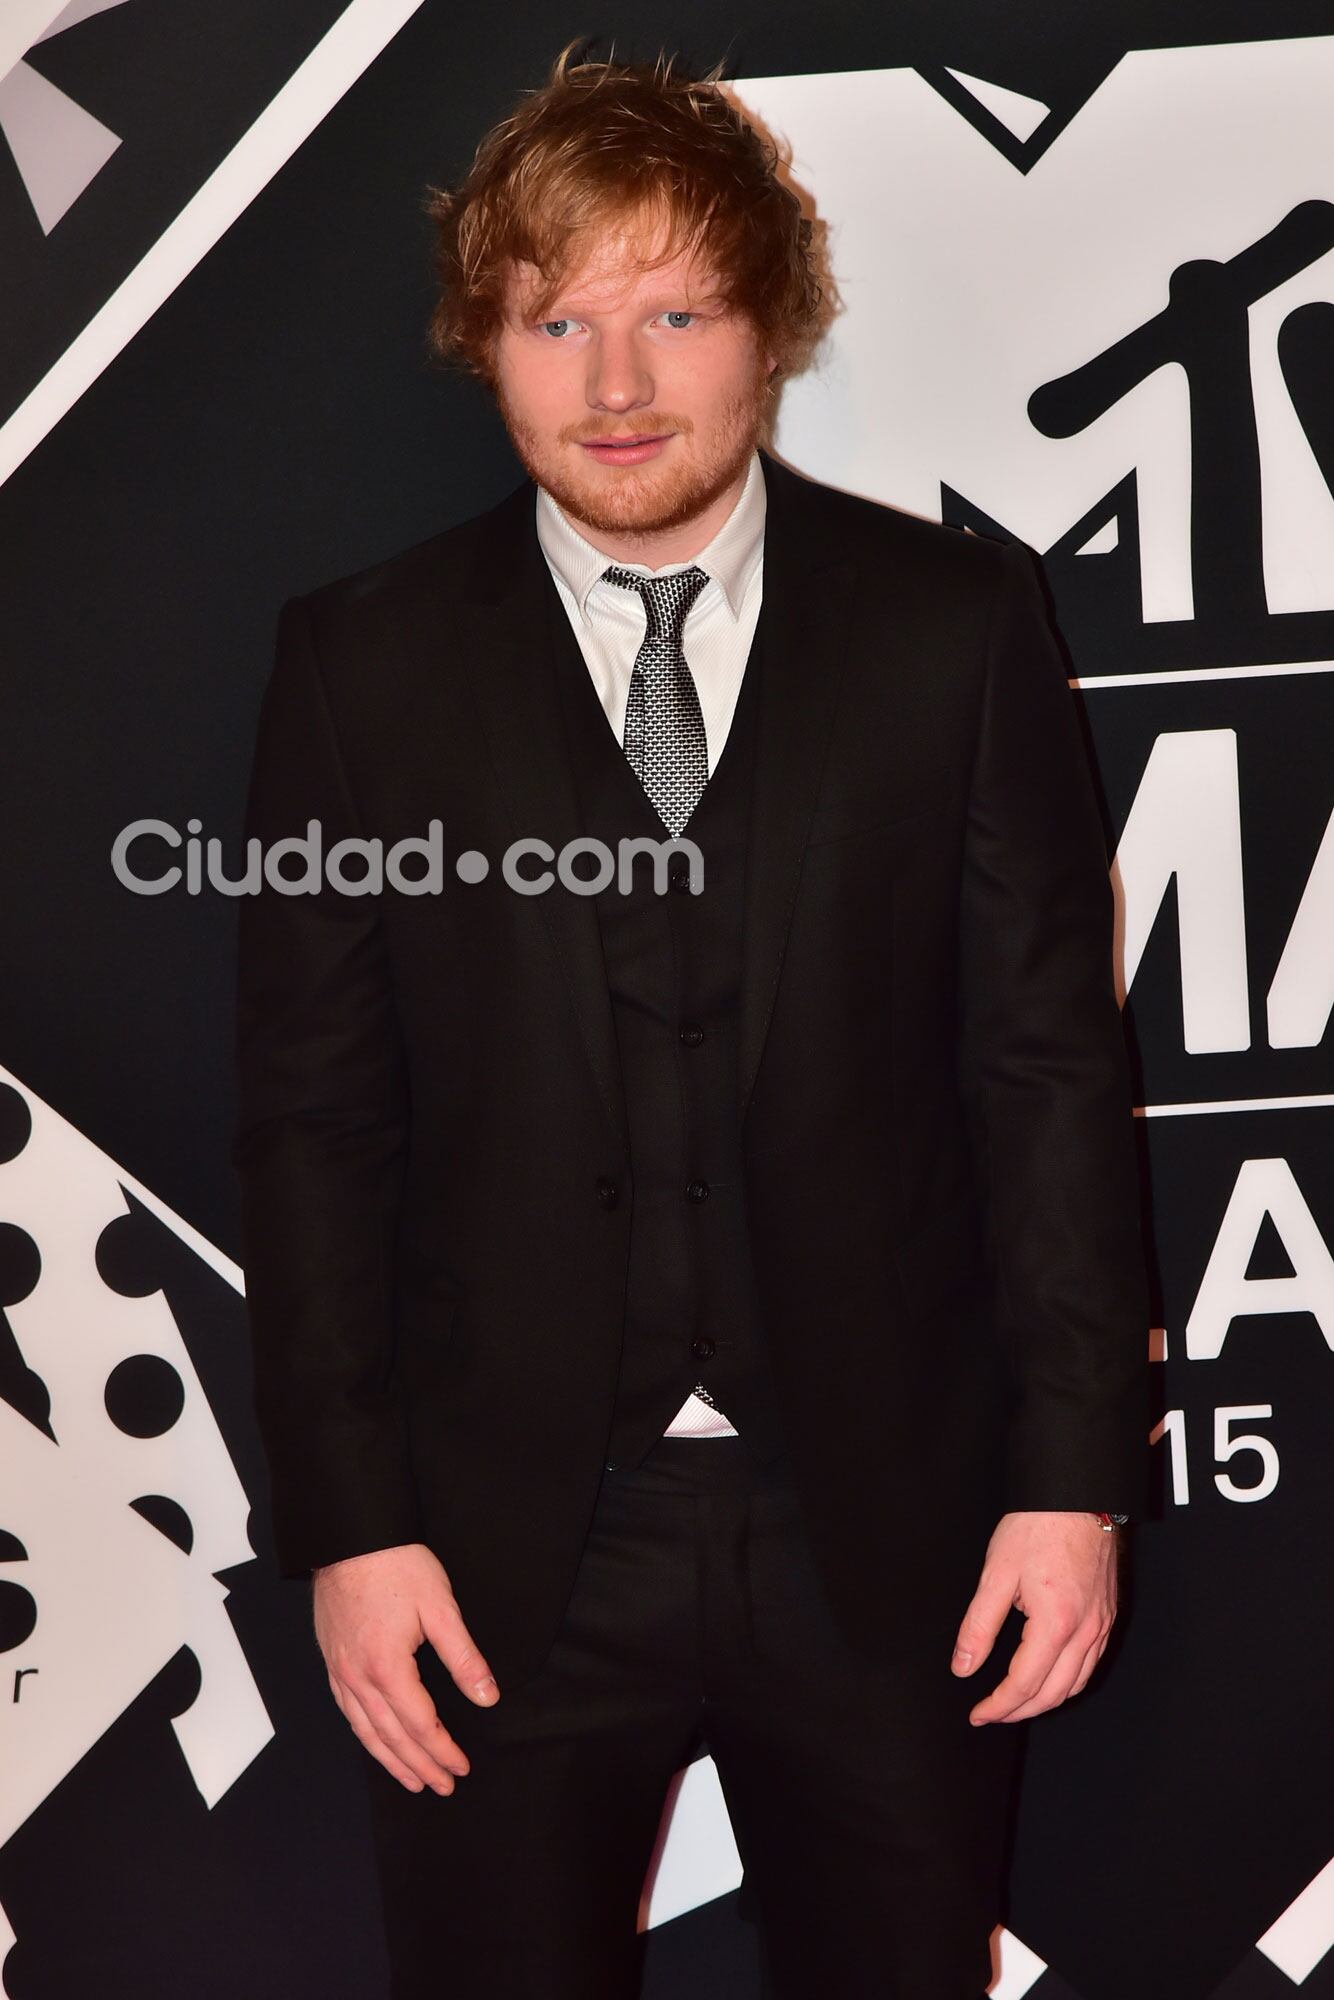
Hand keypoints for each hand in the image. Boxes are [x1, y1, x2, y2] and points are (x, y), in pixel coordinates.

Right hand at [312, 1541, 499, 1792]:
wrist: (350, 1537)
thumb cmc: (396, 1566)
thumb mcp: (441, 1607)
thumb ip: (464, 1657)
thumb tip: (487, 1697)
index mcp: (388, 1667)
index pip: (420, 1724)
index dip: (443, 1750)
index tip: (462, 1767)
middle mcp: (358, 1677)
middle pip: (392, 1737)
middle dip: (420, 1766)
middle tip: (442, 1786)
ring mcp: (340, 1671)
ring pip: (365, 1731)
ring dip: (391, 1760)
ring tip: (413, 1781)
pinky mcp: (332, 1661)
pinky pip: (348, 1712)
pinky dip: (365, 1736)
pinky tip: (376, 1742)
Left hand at [950, 1511, 1116, 1723]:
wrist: (1077, 1495)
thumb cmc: (1037, 1526)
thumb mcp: (996, 1574)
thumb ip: (978, 1625)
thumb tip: (963, 1667)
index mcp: (1056, 1623)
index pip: (1024, 1683)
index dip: (998, 1705)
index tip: (977, 1714)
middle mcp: (1085, 1631)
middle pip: (1053, 1693)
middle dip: (1020, 1711)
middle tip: (991, 1714)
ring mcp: (1101, 1624)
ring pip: (1077, 1683)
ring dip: (1046, 1700)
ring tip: (1016, 1703)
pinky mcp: (1107, 1614)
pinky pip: (1090, 1664)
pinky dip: (1069, 1682)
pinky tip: (1050, 1679)